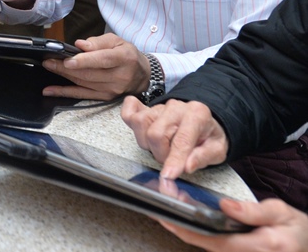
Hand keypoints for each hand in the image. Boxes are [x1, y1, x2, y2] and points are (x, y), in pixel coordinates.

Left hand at [42, 33, 150, 99]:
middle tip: (49, 60)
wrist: (142, 74)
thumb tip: (80, 45)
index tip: (68, 60)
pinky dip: (64, 93)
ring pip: (83, 83)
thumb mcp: (117, 41)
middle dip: (65, 67)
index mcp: (123, 58)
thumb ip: (98, 42)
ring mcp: (112, 90)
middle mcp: (119, 76)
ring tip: (49, 67)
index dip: (84, 61)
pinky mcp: (105, 97)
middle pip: (89, 73)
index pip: (102, 60)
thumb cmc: (127, 55)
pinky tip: (50, 90)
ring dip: (63, 76)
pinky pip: (81, 95)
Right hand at [121, 96, 228, 178]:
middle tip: (171, 161)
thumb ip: (203, 157)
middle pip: (155, 133)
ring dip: (147, 143)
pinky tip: (140, 130)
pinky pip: (129, 113)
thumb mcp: (218, 149)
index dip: (174, 160)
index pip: (181, 140)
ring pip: (140, 124)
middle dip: (160, 154)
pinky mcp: (146, 109)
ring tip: (161, 147)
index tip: (169, 175)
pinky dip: (129, 120)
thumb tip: (187, 166)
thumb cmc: (209, 136)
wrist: (205, 122)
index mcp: (197, 115)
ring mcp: (158, 106)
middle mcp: (175, 108)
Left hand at [159, 197, 307, 251]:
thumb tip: (226, 206)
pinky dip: (199, 237)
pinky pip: (216, 249)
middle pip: (208, 247)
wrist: (305, 245)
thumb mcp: (281, 212)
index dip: (190, 230)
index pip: (218, 241)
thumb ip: (253, 210)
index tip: (168, 218)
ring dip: (188, 233)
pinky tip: (186, 224)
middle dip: (182, 230)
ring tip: (167, 215)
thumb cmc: (295, 229)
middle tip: (159, 213)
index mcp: (263, 246)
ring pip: (210, 249)